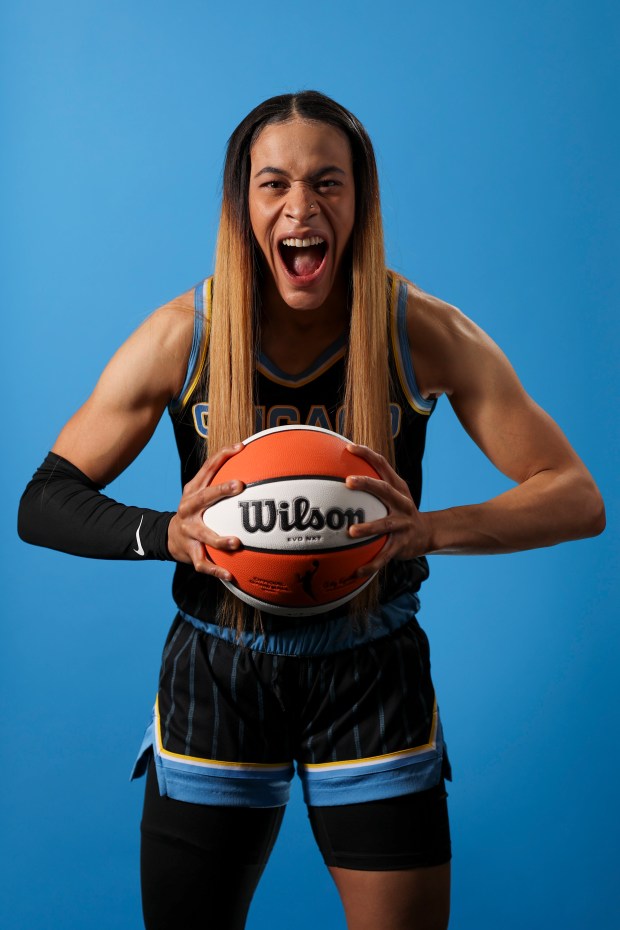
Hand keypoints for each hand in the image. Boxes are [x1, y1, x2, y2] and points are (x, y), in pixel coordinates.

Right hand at [167, 443, 244, 578]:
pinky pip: (203, 563)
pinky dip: (216, 570)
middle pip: (204, 497)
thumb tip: (254, 465)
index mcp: (193, 491)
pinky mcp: (190, 551)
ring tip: (236, 542)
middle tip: (239, 485)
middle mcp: (188, 508)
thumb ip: (221, 482)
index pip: (207, 468)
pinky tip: (230, 575)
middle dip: (221, 491)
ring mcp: (189, 531)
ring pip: (204, 535)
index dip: (222, 455)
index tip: (241, 447)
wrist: (167, 536)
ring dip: (219, 539)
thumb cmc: (194, 512)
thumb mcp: (200, 494)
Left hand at [345, 443, 430, 575]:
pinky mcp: (402, 544)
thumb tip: (340, 473)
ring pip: (385, 525)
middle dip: (367, 484)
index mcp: (397, 487)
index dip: (367, 454)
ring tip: (350, 532)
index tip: (349, 447)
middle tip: (348, 482)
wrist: (429, 533)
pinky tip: (357, 571)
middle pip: (384, 489)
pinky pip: (385, 555)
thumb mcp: (393, 495)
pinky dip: (371, 564)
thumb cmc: (401, 511)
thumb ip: (372, 485)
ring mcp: (403, 523)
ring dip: (368, 528)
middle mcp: (402, 502)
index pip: (382, 465)